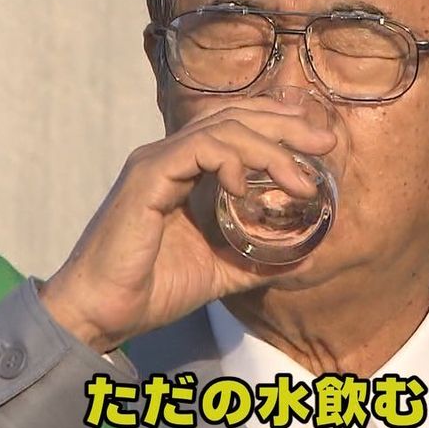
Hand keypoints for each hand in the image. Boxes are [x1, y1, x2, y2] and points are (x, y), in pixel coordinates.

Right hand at [39, 97, 337, 351]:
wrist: (102, 312)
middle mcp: (170, 155)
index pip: (236, 124)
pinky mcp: (147, 176)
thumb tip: (304, 258)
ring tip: (300, 180)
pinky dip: (230, 160)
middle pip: (235, 115)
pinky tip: (247, 188)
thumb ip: (257, 259)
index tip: (318, 138)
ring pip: (222, 128)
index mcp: (185, 169)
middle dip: (285, 123)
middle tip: (325, 142)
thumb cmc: (152, 289)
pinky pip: (196, 149)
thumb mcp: (221, 270)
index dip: (278, 122)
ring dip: (269, 148)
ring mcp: (157, 162)